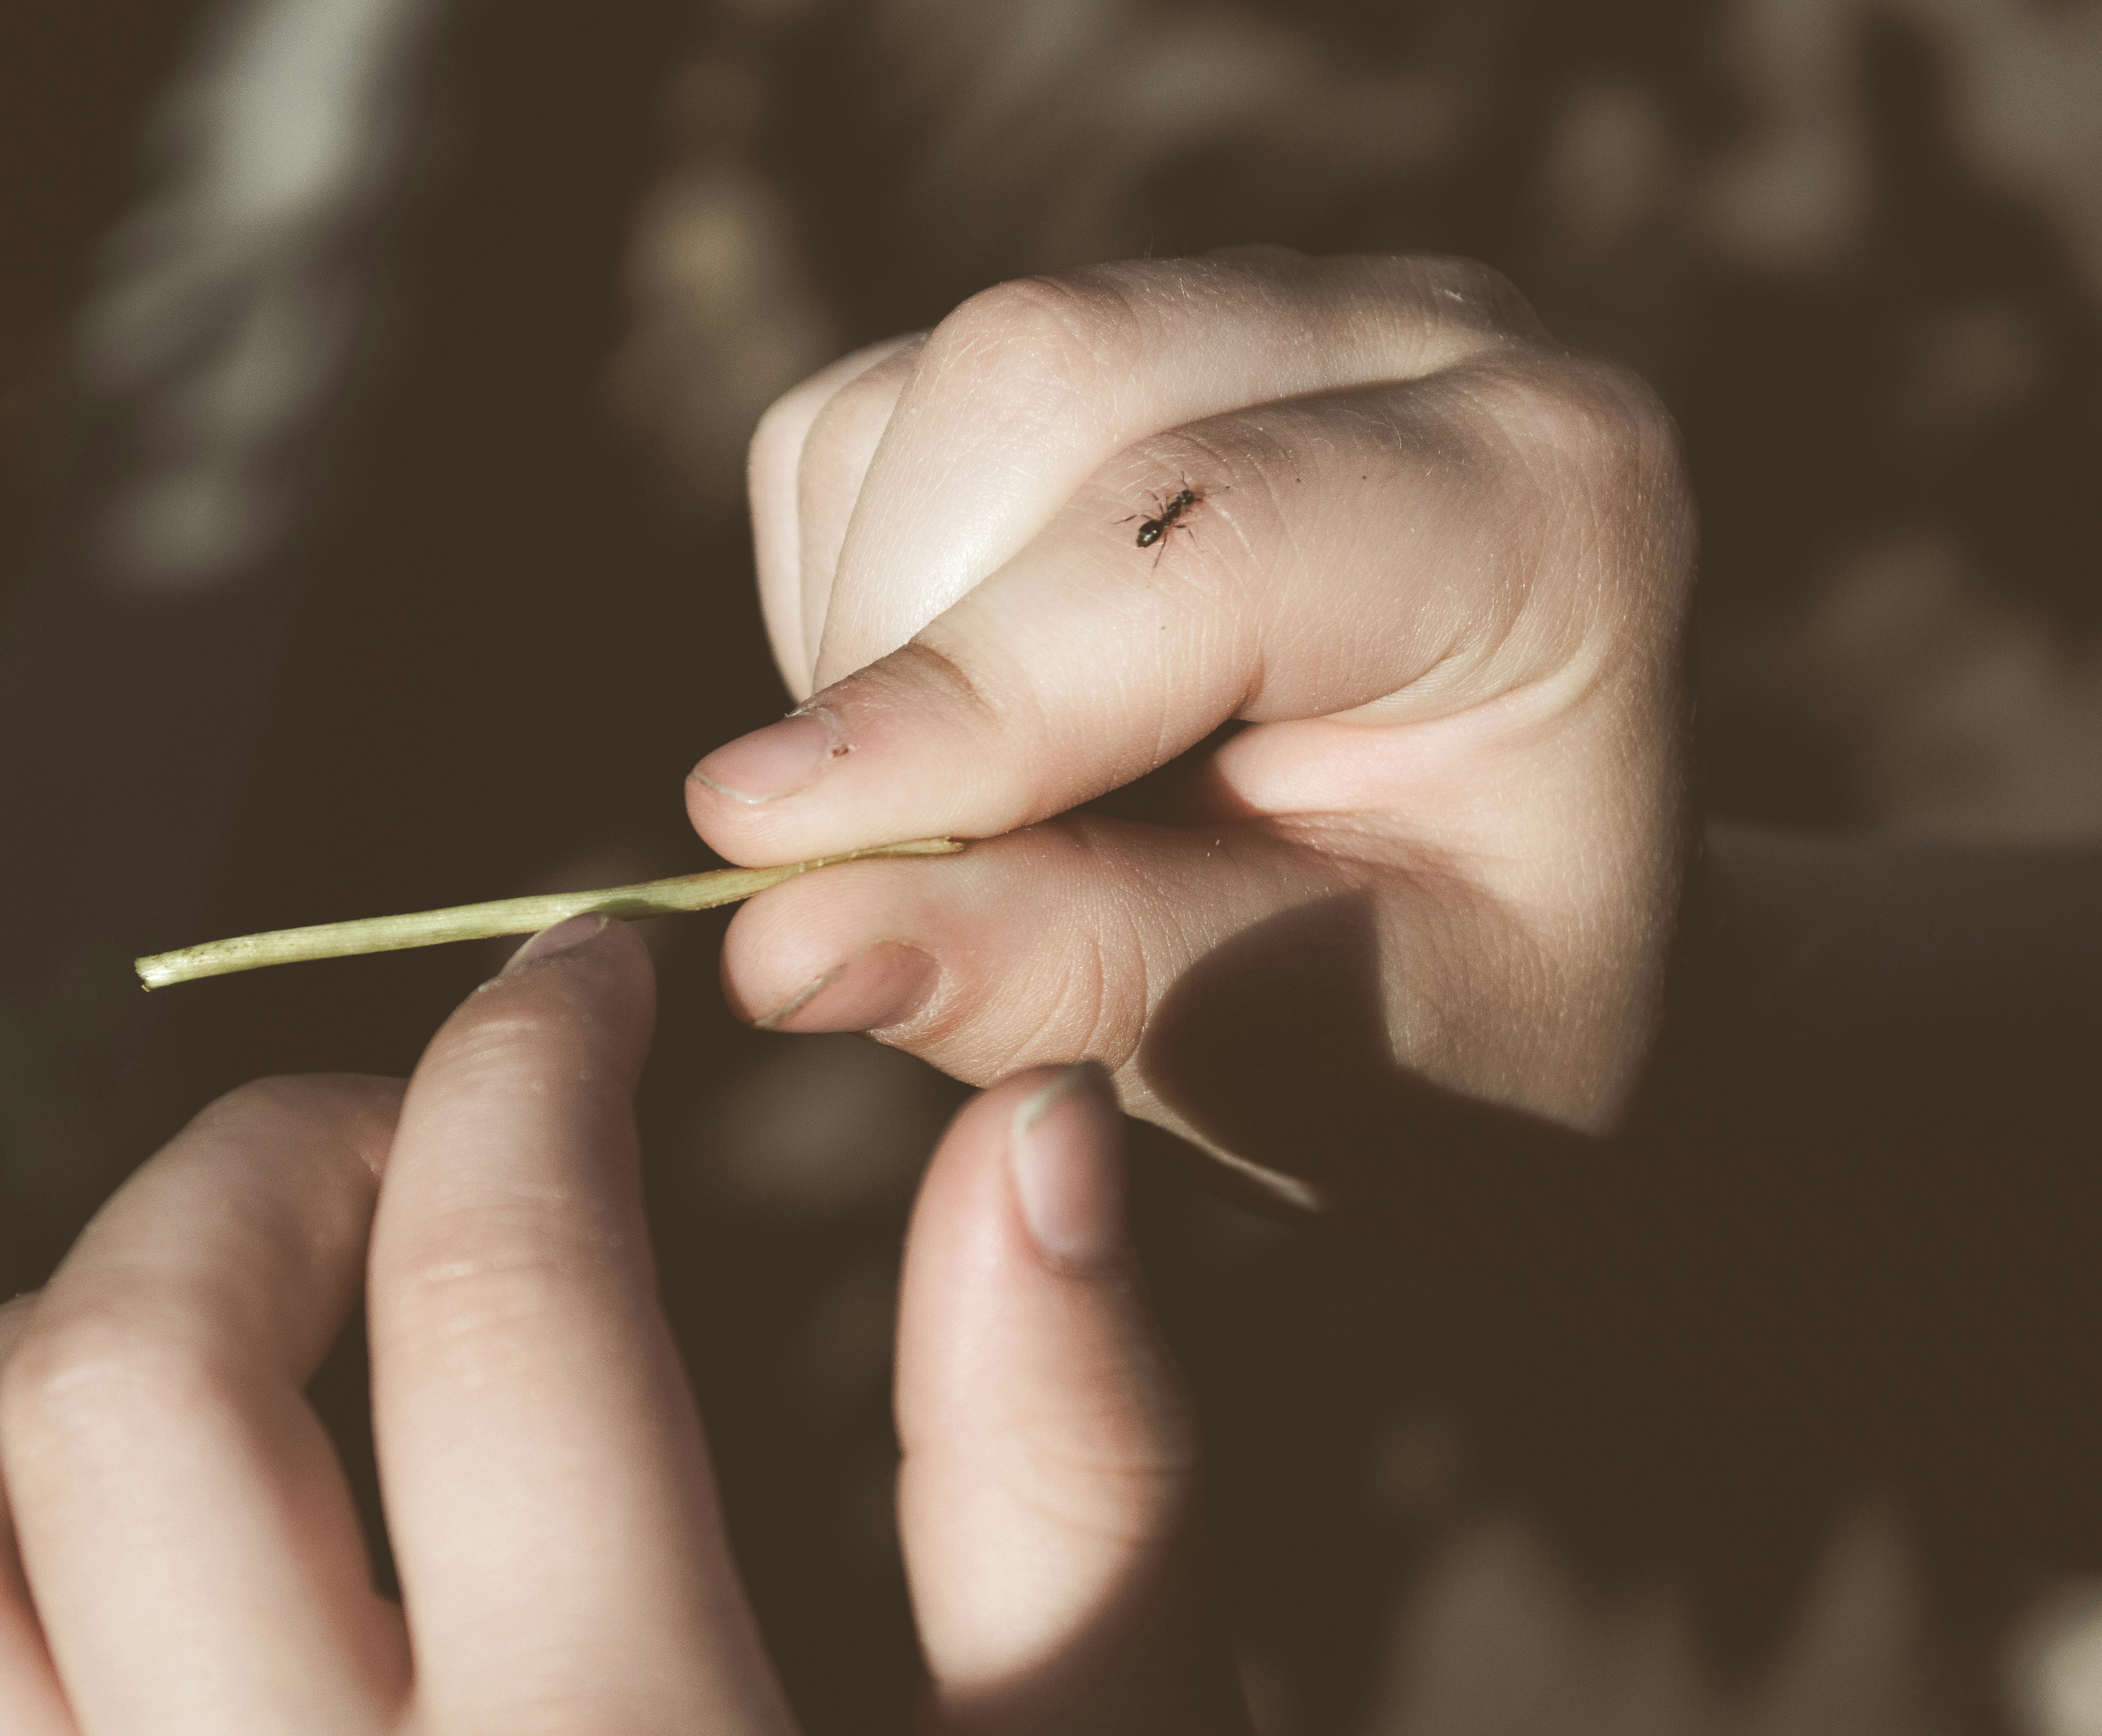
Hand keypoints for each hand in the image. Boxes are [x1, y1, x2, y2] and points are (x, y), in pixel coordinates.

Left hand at [0, 917, 1235, 1734]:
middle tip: (389, 1131)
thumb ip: (1068, 1473)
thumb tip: (1026, 1134)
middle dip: (255, 1164)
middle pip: (136, 1382)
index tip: (576, 984)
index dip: (533, 1058)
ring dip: (25, 1363)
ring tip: (203, 1318)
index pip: (506, 1284)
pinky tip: (86, 1560)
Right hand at [688, 249, 1694, 1205]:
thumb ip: (1061, 978)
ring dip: (865, 633)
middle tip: (909, 870)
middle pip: (1043, 375)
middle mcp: (1420, 339)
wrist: (1477, 934)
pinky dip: (837, 598)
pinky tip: (968, 732)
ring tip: (987, 820)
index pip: (1209, 528)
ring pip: (929, 392)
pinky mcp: (1100, 335)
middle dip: (908, 644)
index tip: (766, 841)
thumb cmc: (1426, 1017)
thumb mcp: (1298, 1057)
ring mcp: (1253, 309)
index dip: (974, 687)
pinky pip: (859, 425)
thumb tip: (773, 944)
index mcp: (1552, 499)